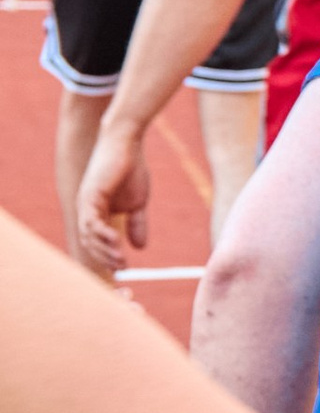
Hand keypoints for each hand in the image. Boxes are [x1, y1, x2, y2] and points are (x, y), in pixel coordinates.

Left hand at [76, 118, 150, 274]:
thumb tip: (140, 247)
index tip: (122, 269)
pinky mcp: (89, 195)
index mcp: (96, 212)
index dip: (107, 257)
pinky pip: (91, 222)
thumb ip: (136, 224)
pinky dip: (103, 235)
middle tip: (123, 268)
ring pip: (88, 235)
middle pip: (89, 243)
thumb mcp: (137, 203)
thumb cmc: (132, 168)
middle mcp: (87, 210)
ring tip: (121, 260)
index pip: (96, 241)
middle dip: (105, 259)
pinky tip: (117, 242)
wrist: (127, 143)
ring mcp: (86, 203)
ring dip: (105, 251)